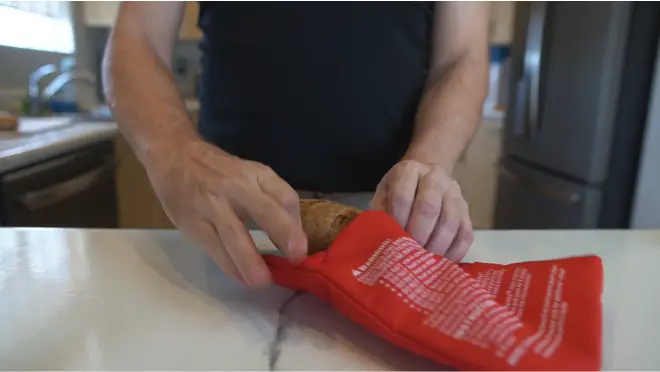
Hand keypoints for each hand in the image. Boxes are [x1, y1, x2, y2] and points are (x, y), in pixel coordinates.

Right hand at [144, 138, 307, 286]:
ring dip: (250, 261)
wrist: (173, 153)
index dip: (297, 223)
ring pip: (234, 234)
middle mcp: (237, 186)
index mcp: (256, 174)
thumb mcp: (248, 173)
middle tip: (297, 256)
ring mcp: (212, 204)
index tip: (300, 247)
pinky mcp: (192, 221)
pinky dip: (229, 265)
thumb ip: (269, 197)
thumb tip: (293, 231)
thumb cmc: (218, 170)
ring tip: (262, 282)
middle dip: (283, 233)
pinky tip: (240, 277)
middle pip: (264, 210)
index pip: (285, 196)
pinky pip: (213, 247)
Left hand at [370, 160, 472, 260]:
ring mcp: (455, 193)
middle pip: (429, 207)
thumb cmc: (398, 194)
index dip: (397, 221)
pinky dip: (454, 252)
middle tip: (410, 255)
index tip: (392, 240)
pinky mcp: (467, 211)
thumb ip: (380, 215)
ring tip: (425, 262)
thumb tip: (381, 242)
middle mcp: (435, 176)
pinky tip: (442, 263)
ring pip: (450, 221)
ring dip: (436, 246)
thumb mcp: (383, 196)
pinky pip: (465, 234)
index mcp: (408, 170)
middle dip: (418, 235)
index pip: (402, 195)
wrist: (424, 179)